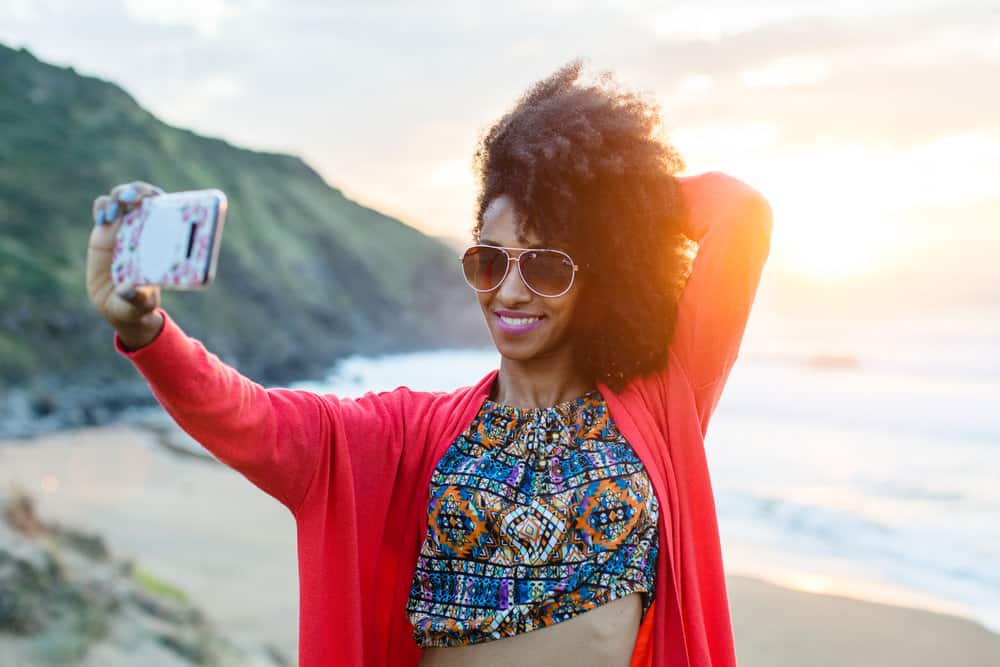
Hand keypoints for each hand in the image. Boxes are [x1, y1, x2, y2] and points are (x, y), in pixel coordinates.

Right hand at [86, 181, 165, 344]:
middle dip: (138, 190)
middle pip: (144, 196)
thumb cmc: (139, 303)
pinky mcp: (105, 231)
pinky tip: (102, 220)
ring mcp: (124, 227)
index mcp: (162, 240)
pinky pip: (103, 208)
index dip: (161, 199)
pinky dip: (102, 207)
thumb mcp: (141, 303)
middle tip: (129, 199)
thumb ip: (136, 298)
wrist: (119, 305)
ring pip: (121, 197)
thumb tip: (127, 291)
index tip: (154, 200)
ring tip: (111, 214)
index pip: (167, 209)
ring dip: (118, 195)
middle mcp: (145, 229)